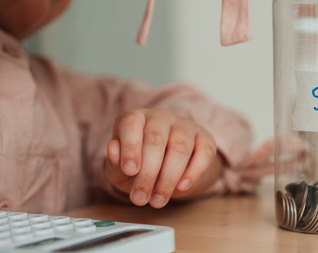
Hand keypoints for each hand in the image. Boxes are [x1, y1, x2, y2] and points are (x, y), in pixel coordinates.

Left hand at [105, 108, 222, 207]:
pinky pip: (204, 152)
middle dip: (148, 173)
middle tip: (141, 198)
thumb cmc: (139, 165)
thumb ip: (115, 162)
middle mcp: (160, 117)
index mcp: (136, 118)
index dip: (130, 147)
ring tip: (158, 200)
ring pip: (181, 147)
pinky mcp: (204, 137)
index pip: (131, 124)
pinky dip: (194, 172)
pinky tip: (182, 187)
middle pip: (156, 139)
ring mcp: (184, 125)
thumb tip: (113, 150)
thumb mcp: (120, 169)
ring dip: (168, 179)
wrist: (164, 168)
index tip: (129, 171)